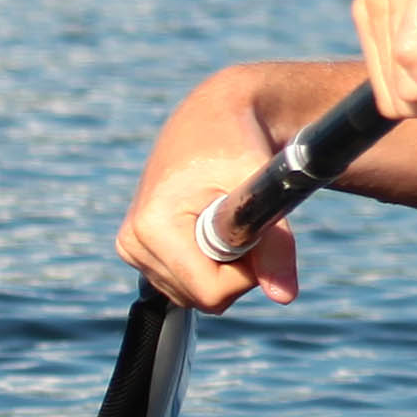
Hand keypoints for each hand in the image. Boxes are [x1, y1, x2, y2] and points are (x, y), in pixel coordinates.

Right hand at [116, 69, 306, 311]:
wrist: (209, 119)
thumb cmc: (235, 144)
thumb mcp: (260, 187)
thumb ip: (276, 244)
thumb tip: (285, 297)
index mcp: (152, 227)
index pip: (210, 292)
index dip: (246, 272)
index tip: (256, 234)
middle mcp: (132, 242)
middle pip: (201, 298)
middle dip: (234, 270)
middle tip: (241, 221)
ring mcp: (131, 248)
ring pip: (193, 295)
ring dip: (221, 267)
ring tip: (222, 218)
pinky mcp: (135, 250)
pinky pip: (183, 283)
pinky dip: (205, 264)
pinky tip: (205, 227)